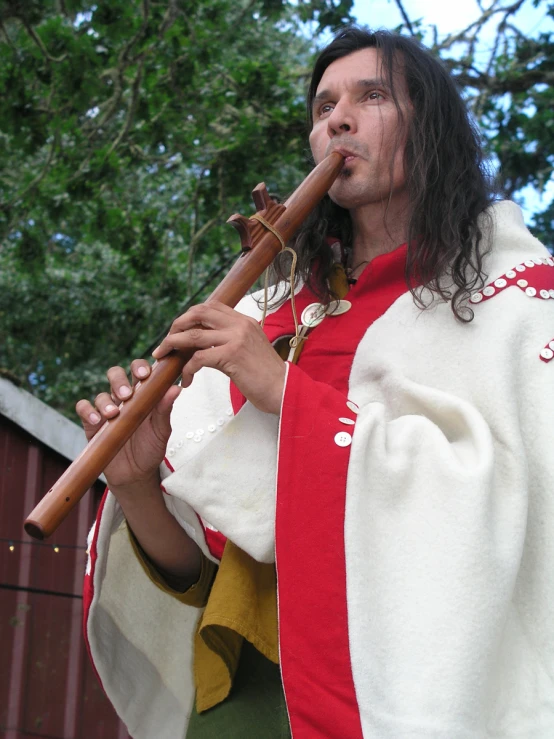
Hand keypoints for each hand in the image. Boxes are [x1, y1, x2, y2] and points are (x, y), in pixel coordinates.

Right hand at [75, 359, 180, 493]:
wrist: (135, 474)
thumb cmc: (151, 448)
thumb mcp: (161, 430)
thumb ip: (165, 409)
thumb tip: (176, 388)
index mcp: (143, 395)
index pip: (139, 371)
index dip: (140, 367)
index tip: (145, 374)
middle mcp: (123, 399)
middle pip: (116, 375)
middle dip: (119, 380)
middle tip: (127, 394)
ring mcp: (107, 410)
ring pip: (101, 394)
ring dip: (106, 401)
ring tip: (113, 414)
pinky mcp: (92, 423)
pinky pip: (83, 408)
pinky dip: (87, 411)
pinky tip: (96, 420)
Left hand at [152, 301, 285, 414]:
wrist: (285, 389)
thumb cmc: (267, 376)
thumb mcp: (251, 349)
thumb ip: (231, 341)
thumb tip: (207, 345)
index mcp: (244, 321)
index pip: (211, 307)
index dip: (190, 316)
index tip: (179, 330)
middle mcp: (240, 325)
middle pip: (198, 313)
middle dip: (177, 325)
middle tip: (166, 341)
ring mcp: (235, 338)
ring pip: (193, 335)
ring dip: (173, 345)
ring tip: (164, 357)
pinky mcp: (231, 356)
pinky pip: (198, 358)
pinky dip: (187, 369)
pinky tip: (186, 379)